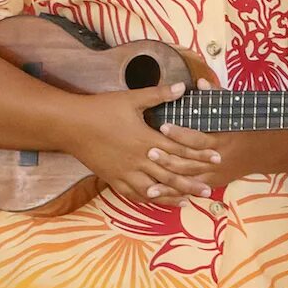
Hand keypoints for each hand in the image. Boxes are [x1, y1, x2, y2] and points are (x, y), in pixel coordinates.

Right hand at [63, 82, 221, 201]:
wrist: (71, 126)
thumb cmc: (101, 109)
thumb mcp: (131, 98)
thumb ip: (158, 94)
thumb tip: (182, 87)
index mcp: (146, 139)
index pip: (179, 150)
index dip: (199, 154)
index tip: (216, 158)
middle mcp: (139, 160)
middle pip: (171, 175)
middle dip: (192, 181)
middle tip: (209, 189)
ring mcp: (125, 172)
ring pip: (154, 189)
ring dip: (173, 194)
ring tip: (190, 199)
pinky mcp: (113, 179)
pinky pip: (134, 194)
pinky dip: (150, 200)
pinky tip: (159, 201)